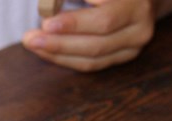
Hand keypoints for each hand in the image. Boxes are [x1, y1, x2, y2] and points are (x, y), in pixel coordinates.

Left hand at [23, 0, 155, 71]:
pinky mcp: (124, 56)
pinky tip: (46, 51)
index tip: (47, 22)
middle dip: (60, 41)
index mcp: (136, 1)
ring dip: (58, 53)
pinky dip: (66, 58)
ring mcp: (134, 45)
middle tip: (30, 37)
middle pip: (98, 41)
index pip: (103, 18)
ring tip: (33, 44)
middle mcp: (140, 25)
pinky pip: (91, 64)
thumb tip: (49, 4)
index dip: (74, 23)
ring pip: (93, 57)